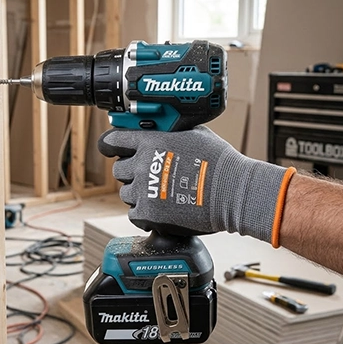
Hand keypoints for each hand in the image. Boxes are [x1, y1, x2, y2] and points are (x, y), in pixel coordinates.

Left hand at [98, 126, 295, 244]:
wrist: (231, 192)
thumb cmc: (219, 162)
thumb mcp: (194, 133)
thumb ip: (171, 132)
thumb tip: (165, 129)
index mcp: (151, 142)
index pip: (115, 140)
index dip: (112, 144)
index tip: (111, 148)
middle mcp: (142, 165)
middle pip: (118, 170)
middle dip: (130, 172)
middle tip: (147, 176)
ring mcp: (143, 191)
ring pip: (126, 193)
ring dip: (138, 194)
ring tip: (159, 194)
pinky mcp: (148, 214)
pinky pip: (133, 214)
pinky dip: (144, 213)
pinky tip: (160, 209)